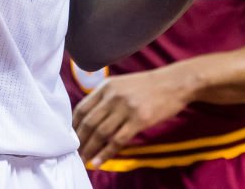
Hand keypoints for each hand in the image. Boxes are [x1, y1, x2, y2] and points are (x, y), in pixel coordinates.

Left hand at [72, 65, 194, 168]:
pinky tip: (99, 161)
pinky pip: (117, 140)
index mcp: (106, 86)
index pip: (81, 108)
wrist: (174, 83)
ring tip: (84, 160)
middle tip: (74, 154)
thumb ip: (105, 97)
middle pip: (89, 122)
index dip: (73, 126)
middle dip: (80, 141)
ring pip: (101, 133)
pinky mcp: (139, 120)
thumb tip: (88, 118)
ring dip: (90, 150)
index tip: (69, 138)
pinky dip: (106, 153)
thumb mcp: (121, 84)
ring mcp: (126, 108)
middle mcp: (113, 96)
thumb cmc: (147, 86)